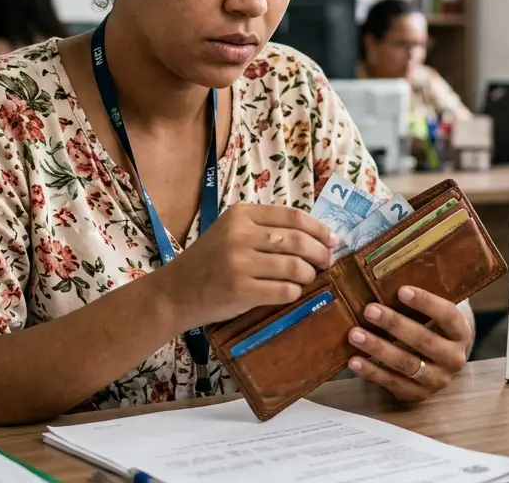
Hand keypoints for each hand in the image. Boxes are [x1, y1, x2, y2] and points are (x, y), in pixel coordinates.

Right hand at [157, 203, 336, 327]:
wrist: (175, 292)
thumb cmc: (209, 262)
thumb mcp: (231, 233)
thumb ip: (265, 230)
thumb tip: (315, 237)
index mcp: (241, 215)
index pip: (293, 217)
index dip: (319, 229)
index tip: (332, 240)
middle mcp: (240, 235)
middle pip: (298, 241)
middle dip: (320, 253)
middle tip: (327, 263)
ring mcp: (239, 263)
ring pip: (295, 266)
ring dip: (309, 275)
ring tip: (307, 279)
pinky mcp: (240, 290)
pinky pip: (284, 291)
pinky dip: (295, 292)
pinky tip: (292, 293)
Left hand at [346, 286, 471, 402]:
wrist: (439, 364)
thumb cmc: (431, 329)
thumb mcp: (434, 316)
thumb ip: (420, 302)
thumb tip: (386, 279)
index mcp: (460, 333)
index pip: (448, 315)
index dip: (426, 303)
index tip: (401, 290)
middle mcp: (453, 358)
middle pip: (424, 340)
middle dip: (394, 324)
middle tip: (369, 310)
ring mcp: (436, 380)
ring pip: (406, 363)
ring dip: (378, 348)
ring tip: (355, 334)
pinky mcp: (417, 394)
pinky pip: (392, 383)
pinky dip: (371, 372)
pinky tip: (354, 360)